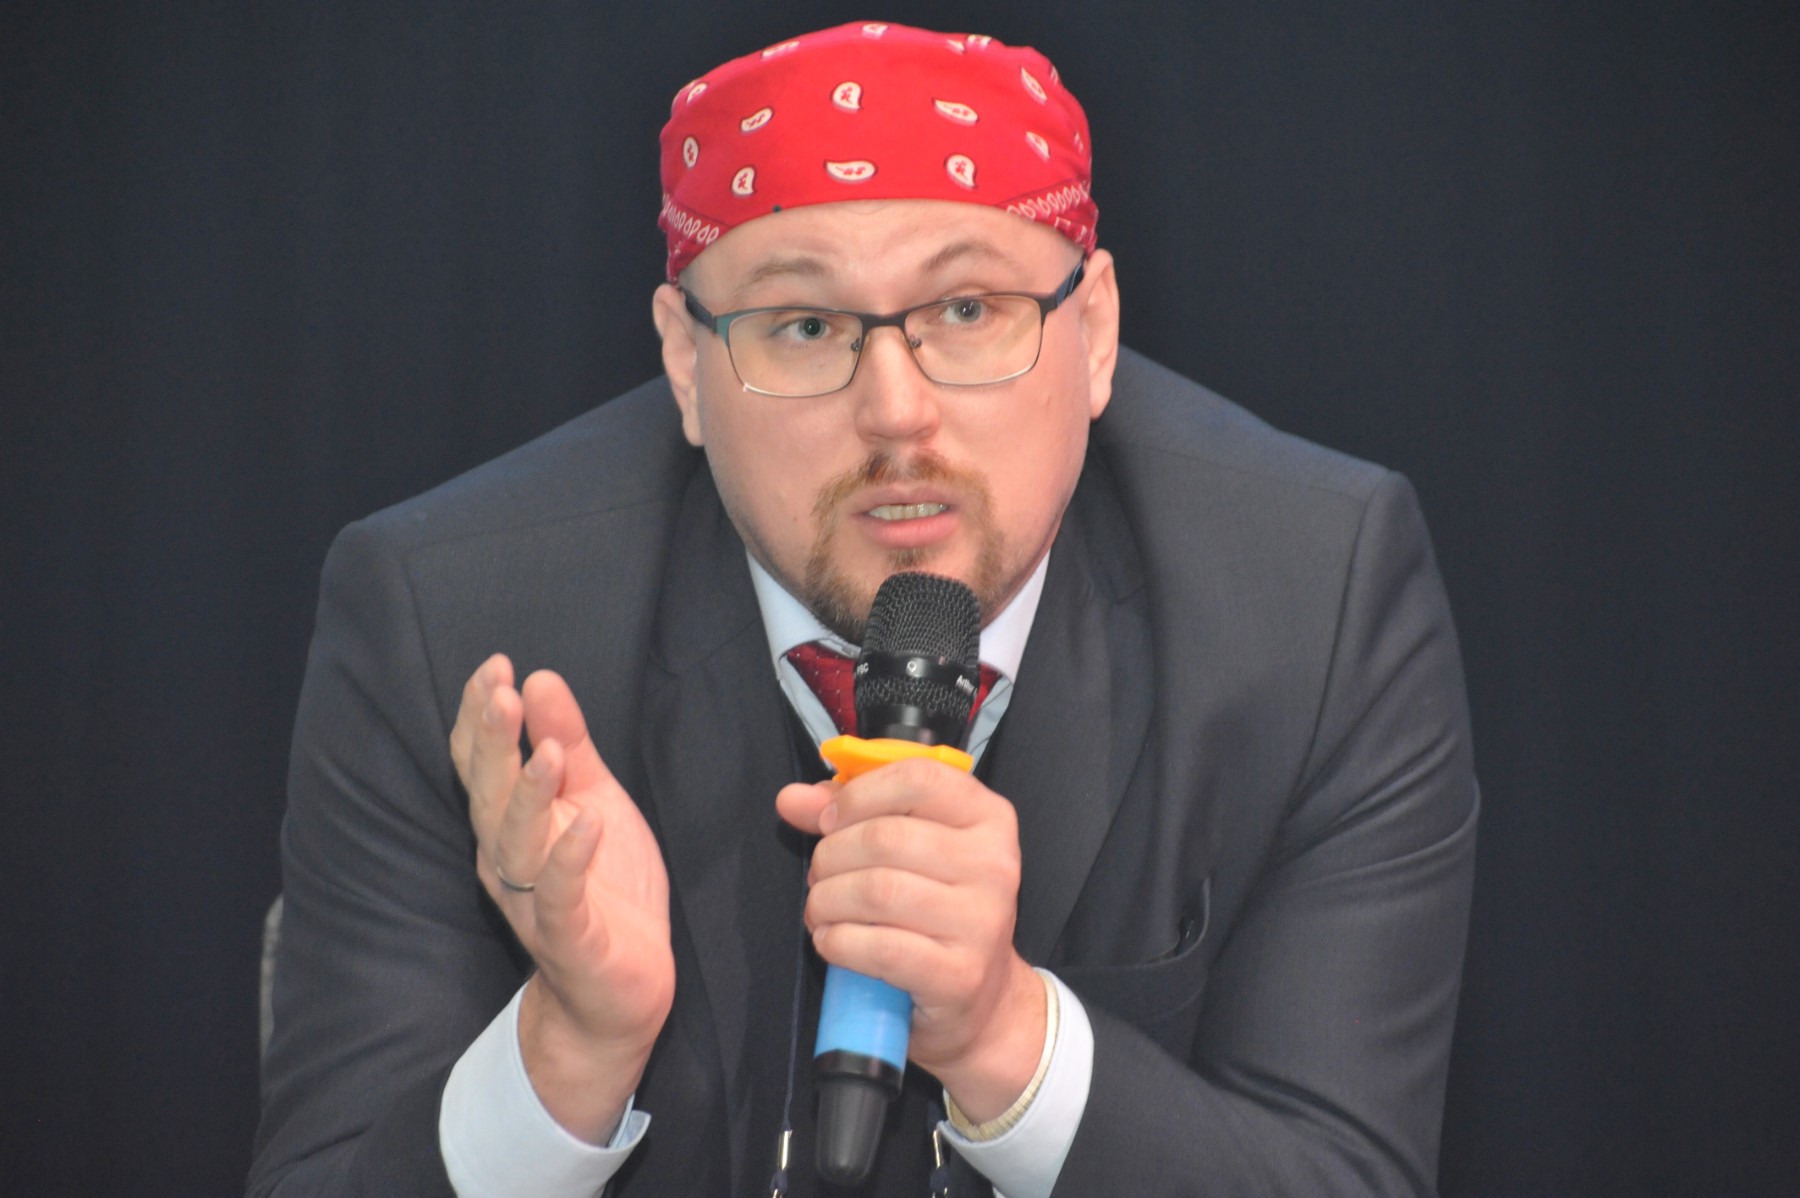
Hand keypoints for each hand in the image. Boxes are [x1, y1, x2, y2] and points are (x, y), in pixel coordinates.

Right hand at [450, 653, 674, 1140]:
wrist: (620, 992)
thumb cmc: (604, 888)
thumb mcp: (593, 799)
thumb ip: (569, 742)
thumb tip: (539, 680)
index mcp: (509, 824)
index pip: (483, 763)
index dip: (482, 717)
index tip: (494, 667)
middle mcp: (508, 860)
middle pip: (489, 796)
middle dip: (493, 743)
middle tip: (500, 690)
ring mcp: (535, 901)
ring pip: (517, 844)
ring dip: (529, 796)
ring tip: (550, 753)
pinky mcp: (571, 938)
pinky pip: (563, 897)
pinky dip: (571, 860)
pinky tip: (587, 824)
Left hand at [777, 758, 1045, 1122]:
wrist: (981, 1000)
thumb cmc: (937, 912)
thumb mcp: (908, 851)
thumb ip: (851, 814)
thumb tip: (792, 799)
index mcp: (989, 818)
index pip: (919, 778)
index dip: (859, 795)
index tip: (830, 821)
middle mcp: (995, 865)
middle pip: (885, 838)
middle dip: (831, 857)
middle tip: (820, 877)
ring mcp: (981, 922)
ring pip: (875, 891)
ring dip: (826, 901)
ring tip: (821, 911)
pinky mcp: (958, 974)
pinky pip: (876, 946)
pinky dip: (837, 942)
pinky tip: (833, 941)